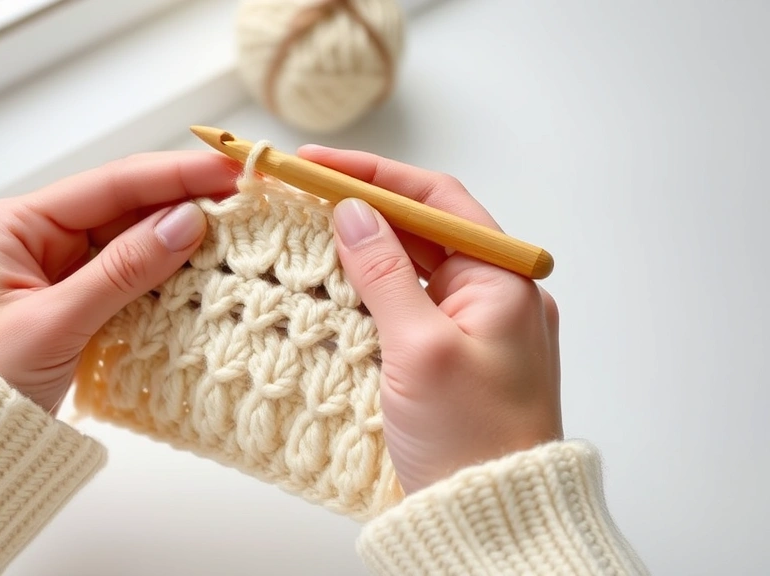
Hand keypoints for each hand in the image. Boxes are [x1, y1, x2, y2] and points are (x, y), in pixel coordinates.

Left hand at [0, 151, 238, 412]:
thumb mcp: (54, 322)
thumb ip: (122, 270)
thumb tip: (188, 221)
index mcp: (22, 224)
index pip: (111, 184)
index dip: (174, 175)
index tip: (229, 172)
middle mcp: (44, 236)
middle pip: (128, 205)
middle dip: (185, 200)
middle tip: (247, 198)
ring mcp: (65, 269)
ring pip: (137, 240)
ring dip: (183, 237)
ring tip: (239, 230)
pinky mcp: (83, 301)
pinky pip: (135, 276)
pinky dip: (169, 273)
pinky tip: (205, 268)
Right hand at [298, 145, 562, 494]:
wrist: (494, 521)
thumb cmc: (473, 442)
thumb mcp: (420, 348)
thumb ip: (384, 273)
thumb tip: (351, 211)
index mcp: (504, 280)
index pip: (435, 200)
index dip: (373, 175)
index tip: (315, 165)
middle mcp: (493, 294)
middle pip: (421, 228)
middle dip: (361, 208)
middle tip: (298, 194)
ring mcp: (472, 327)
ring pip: (410, 266)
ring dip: (361, 250)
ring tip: (305, 235)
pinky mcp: (450, 357)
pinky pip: (406, 306)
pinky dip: (369, 293)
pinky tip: (332, 290)